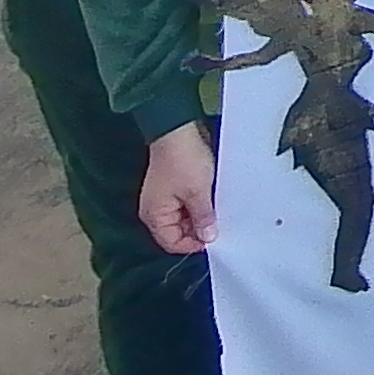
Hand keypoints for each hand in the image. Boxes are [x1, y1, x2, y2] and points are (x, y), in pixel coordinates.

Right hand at [137, 122, 217, 255]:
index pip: (172, 243)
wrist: (178, 130)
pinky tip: (211, 199)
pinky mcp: (172, 187)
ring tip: (215, 209)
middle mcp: (155, 210)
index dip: (193, 244)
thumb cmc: (184, 160)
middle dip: (197, 229)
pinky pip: (185, 204)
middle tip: (218, 223)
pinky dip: (197, 204)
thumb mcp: (198, 193)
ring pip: (183, 218)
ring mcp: (163, 198)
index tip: (213, 238)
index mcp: (155, 215)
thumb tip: (208, 237)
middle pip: (177, 232)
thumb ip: (203, 218)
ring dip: (199, 216)